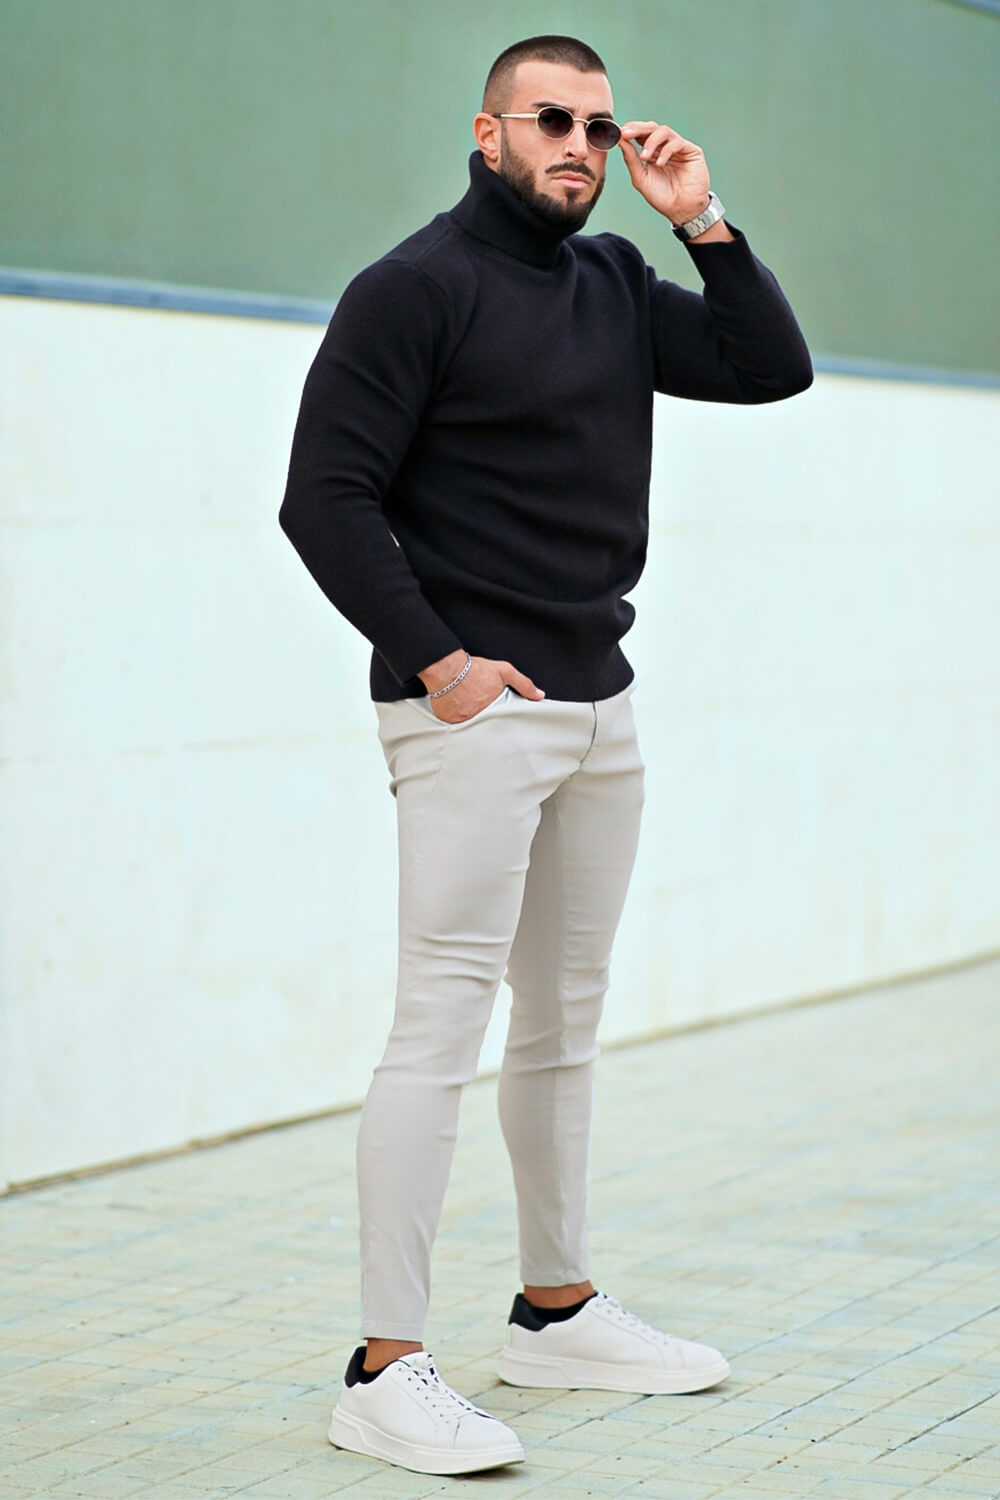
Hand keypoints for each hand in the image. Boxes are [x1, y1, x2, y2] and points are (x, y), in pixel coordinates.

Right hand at [418, 650, 543, 723]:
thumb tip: (539, 695)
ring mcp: (464, 722)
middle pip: (488, 727)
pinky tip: (458, 714)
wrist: (447, 669)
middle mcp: (480, 718)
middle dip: (488, 723)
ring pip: (472, 728)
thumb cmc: (473, 670)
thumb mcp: (504, 672)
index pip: (503, 723)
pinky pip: (456, 728)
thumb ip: (523, 684)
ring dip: (473, 723)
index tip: (503, 722)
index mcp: (495, 708)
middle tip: (484, 715)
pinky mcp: (450, 722)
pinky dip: (458, 722)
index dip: (503, 722)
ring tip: (470, 714)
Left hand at [618, 120, 711, 225]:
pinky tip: (659, 163)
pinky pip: (677, 143)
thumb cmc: (662, 197)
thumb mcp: (641, 178)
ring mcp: (678, 148)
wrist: (681, 210)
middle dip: (638, 129)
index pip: (641, 134)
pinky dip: (666, 151)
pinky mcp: (691, 151)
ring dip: (651, 141)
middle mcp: (665, 147)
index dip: (631, 131)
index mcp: (652, 152)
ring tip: (644, 156)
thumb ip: (631, 159)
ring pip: (664, 131)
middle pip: (651, 128)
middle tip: (627, 133)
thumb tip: (620, 140)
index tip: (619, 133)